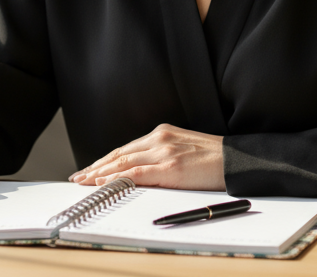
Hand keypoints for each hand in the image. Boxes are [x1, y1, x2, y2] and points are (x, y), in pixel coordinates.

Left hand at [69, 123, 224, 190]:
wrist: (237, 160)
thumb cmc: (214, 159)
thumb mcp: (183, 150)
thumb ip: (162, 156)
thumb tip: (140, 173)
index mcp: (162, 133)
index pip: (126, 148)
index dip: (105, 160)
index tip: (90, 170)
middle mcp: (159, 139)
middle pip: (119, 154)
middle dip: (96, 167)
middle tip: (79, 178)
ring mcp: (164, 152)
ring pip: (123, 163)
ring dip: (100, 174)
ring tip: (85, 183)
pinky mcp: (170, 167)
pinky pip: (137, 173)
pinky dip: (118, 178)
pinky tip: (105, 183)